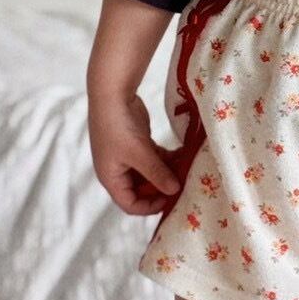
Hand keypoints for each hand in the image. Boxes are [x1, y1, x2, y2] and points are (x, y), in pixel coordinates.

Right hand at [88, 90, 184, 215]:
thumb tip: (175, 190)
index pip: (130, 204)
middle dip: (161, 189)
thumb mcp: (139, 153)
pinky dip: (167, 159)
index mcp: (111, 178)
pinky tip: (184, 156)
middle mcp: (118, 170)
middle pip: (142, 190)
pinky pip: (155, 158)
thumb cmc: (118, 126)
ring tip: (187, 171)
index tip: (170, 199)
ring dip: (167, 173)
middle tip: (183, 186)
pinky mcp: (138, 143)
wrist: (112, 93)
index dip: (149, 206)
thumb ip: (158, 173)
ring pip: (151, 173)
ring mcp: (128, 156)